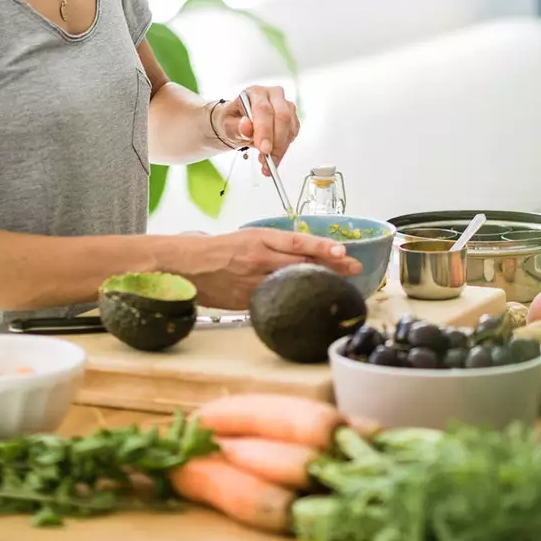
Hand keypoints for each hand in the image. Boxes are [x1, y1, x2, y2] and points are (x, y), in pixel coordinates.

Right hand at [175, 227, 360, 310]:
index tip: (343, 250)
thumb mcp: (247, 237)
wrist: (186, 265)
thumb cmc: (217, 249)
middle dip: (331, 266)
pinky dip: (293, 300)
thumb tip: (305, 252)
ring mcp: (253, 282)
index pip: (297, 241)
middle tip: (354, 267)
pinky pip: (275, 300)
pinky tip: (309, 302)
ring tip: (340, 284)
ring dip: (318, 284)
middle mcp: (259, 259)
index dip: (322, 246)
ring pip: (292, 283)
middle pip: (302, 264)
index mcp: (259, 239)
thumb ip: (274, 246)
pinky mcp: (247, 300)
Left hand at [216, 86, 298, 174]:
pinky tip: (273, 156)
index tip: (264, 149)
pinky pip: (293, 134)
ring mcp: (285, 105)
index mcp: (255, 92)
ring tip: (266, 163)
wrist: (238, 122)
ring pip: (290, 127)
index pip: (263, 109)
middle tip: (269, 160)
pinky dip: (284, 149)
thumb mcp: (228, 125)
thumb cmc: (233, 121)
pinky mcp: (292, 118)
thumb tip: (246, 127)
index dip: (265, 130)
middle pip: (282, 117)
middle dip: (277, 142)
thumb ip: (237, 127)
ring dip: (280, 148)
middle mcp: (273, 95)